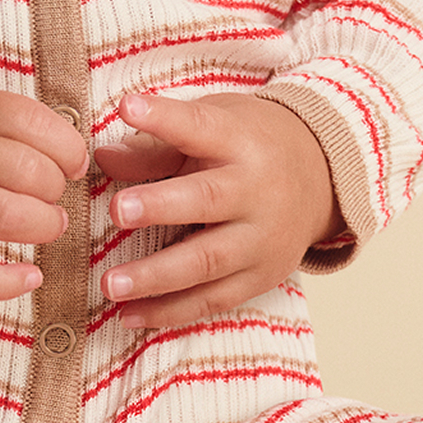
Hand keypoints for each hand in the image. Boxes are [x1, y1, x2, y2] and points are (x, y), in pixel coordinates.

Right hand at [0, 73, 88, 300]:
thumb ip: (4, 115)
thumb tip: (72, 152)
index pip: (34, 122)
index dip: (68, 148)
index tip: (72, 164)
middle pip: (28, 171)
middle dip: (55, 189)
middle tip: (52, 196)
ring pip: (6, 217)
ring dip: (44, 226)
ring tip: (48, 226)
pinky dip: (8, 283)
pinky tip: (29, 277)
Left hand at [95, 90, 342, 328]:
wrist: (320, 177)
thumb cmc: (249, 145)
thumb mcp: (214, 125)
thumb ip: (157, 144)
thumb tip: (101, 156)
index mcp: (241, 141)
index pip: (200, 127)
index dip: (164, 117)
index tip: (127, 106)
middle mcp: (257, 191)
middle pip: (209, 199)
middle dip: (162, 206)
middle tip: (118, 210)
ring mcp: (262, 239)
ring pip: (209, 261)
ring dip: (157, 276)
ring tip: (110, 284)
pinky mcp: (261, 277)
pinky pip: (213, 299)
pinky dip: (170, 312)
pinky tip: (129, 316)